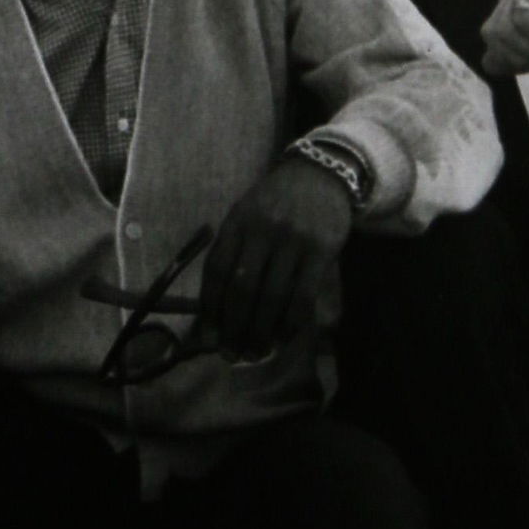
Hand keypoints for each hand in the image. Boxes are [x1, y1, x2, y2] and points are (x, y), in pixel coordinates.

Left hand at [197, 155, 352, 360]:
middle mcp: (262, 228)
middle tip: (231, 354)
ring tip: (254, 354)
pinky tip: (282, 339)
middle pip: (242, 288)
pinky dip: (289, 324)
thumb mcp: (247, 213)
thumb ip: (234, 250)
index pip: (217, 268)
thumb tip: (218, 307)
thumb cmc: (276, 201)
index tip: (208, 336)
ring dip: (260, 332)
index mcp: (238, 220)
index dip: (210, 306)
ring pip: (271, 297)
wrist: (321, 174)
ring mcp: (293, 240)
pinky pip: (302, 297)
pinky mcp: (320, 251)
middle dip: (233, 327)